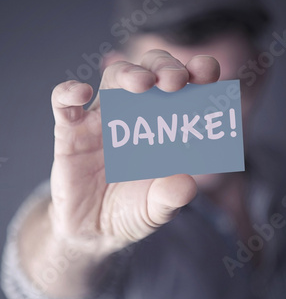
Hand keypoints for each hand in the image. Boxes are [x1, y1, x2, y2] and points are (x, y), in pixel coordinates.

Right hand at [49, 49, 219, 251]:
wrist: (93, 231)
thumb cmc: (131, 211)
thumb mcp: (155, 210)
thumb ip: (170, 198)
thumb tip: (187, 184)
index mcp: (164, 126)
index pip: (185, 87)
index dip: (197, 73)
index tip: (207, 72)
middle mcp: (135, 115)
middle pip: (150, 71)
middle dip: (165, 67)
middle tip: (176, 81)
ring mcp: (102, 120)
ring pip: (113, 77)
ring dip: (129, 73)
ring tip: (142, 83)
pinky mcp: (70, 133)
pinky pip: (64, 104)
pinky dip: (69, 92)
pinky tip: (82, 92)